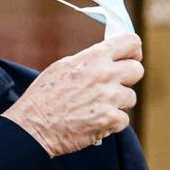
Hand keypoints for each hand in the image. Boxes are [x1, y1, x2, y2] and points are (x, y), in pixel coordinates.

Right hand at [3, 33, 144, 157]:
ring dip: (117, 103)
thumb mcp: (62, 67)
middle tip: (112, 86)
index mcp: (93, 58)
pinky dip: (110, 123)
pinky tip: (93, 122)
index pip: (130, 42)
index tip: (131, 57)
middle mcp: (105, 75)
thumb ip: (88, 60)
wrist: (33, 127)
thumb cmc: (42, 97)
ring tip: (95, 107)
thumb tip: (106, 58)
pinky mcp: (111, 120)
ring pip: (131, 97)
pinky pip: (124, 119)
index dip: (133, 50)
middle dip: (126, 78)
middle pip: (137, 70)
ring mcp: (110, 98)